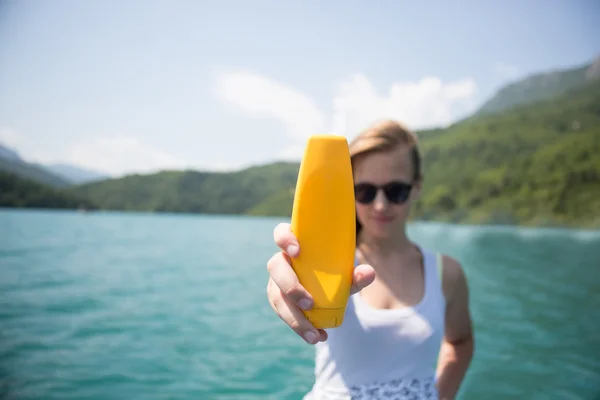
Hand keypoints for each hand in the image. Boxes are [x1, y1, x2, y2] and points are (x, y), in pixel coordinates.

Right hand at [266, 222, 375, 343]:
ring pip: (276, 296)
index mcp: (294, 244)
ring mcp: (277, 281)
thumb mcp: (345, 272)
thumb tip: (368, 273)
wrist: (328, 286)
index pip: (281, 233)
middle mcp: (282, 261)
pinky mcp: (279, 300)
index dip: (284, 239)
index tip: (297, 252)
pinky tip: (317, 336)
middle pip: (275, 267)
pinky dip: (300, 328)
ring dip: (293, 317)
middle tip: (309, 303)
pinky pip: (284, 314)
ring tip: (313, 334)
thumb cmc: (334, 271)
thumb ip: (355, 274)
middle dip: (290, 286)